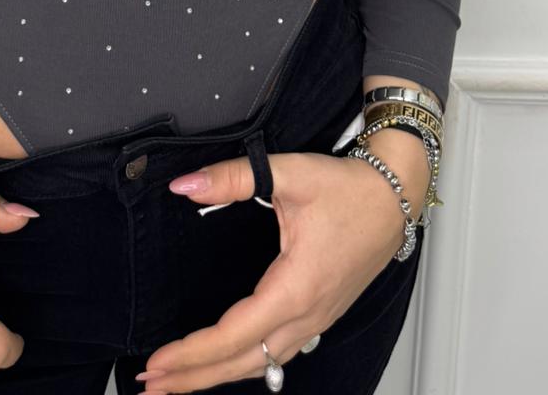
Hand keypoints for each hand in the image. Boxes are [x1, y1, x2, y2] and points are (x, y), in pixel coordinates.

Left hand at [136, 148, 421, 392]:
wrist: (395, 195)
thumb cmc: (349, 189)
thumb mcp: (289, 173)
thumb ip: (232, 178)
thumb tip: (185, 185)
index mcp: (295, 289)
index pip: (233, 335)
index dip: (192, 353)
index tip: (158, 361)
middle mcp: (306, 316)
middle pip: (243, 363)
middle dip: (194, 377)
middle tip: (152, 384)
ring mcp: (316, 321)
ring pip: (262, 365)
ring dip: (218, 375)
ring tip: (179, 381)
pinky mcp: (320, 315)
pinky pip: (278, 355)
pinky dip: (246, 365)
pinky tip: (228, 365)